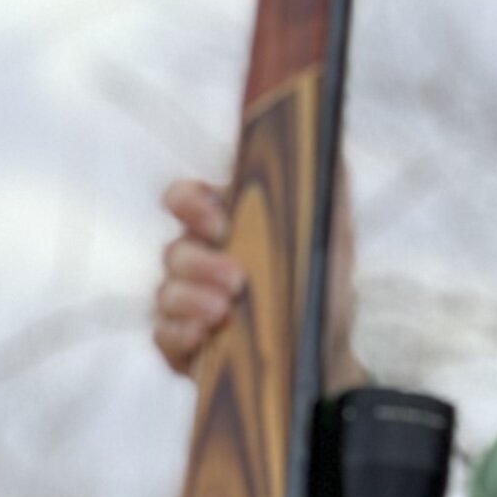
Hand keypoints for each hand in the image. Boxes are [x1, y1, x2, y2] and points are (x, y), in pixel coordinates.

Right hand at [152, 173, 359, 383]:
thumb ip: (328, 188)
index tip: (217, 219)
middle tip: (236, 278)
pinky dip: (182, 333)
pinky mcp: (180, 345)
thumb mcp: (333, 239)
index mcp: (221, 228)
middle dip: (201, 263)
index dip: (189, 202)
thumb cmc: (321, 290)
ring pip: (167, 293)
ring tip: (225, 309)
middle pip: (174, 251)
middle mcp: (195, 262)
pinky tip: (204, 335)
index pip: (186, 200)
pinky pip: (164, 335)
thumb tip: (327, 140)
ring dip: (192, 299)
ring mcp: (183, 304)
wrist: (326, 356)